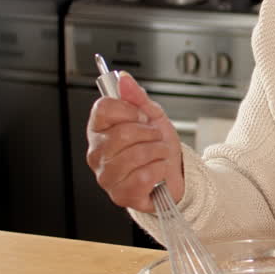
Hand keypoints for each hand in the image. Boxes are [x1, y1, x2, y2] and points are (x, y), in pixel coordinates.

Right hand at [86, 72, 184, 212]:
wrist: (177, 176)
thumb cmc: (160, 149)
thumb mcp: (153, 117)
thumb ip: (137, 98)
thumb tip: (124, 79)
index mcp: (100, 130)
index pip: (103, 108)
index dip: (130, 110)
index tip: (142, 117)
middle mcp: (97, 153)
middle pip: (123, 132)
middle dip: (150, 134)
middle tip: (155, 140)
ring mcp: (106, 175)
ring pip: (136, 154)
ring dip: (158, 153)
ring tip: (158, 156)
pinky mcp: (120, 195)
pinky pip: (143, 176)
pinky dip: (159, 171)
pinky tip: (157, 172)